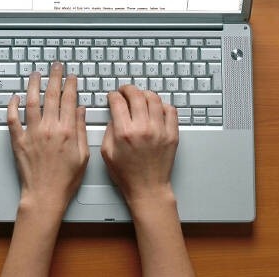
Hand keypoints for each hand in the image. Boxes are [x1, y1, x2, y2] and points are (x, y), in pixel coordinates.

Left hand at [7, 62, 89, 214]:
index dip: (70, 85)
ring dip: (33, 85)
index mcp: (67, 131)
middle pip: (51, 96)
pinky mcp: (19, 141)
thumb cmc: (66, 179)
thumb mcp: (82, 155)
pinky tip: (14, 97)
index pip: (69, 100)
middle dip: (54, 77)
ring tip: (35, 74)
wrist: (45, 195)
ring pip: (31, 102)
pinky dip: (12, 106)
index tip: (71, 76)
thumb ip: (80, 130)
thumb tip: (79, 110)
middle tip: (55, 66)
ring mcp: (32, 133)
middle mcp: (49, 128)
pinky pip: (13, 119)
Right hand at [100, 85, 178, 207]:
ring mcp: (160, 131)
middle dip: (128, 89)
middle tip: (125, 91)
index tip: (112, 96)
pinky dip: (162, 105)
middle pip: (136, 95)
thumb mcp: (106, 152)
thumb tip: (114, 114)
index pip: (118, 102)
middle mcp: (143, 129)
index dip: (113, 95)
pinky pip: (170, 110)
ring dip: (145, 94)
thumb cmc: (127, 174)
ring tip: (140, 97)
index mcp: (124, 133)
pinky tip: (155, 108)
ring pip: (154, 99)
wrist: (148, 188)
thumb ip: (109, 130)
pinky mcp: (172, 134)